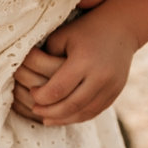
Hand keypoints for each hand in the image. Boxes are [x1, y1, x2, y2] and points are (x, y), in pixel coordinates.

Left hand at [11, 4, 136, 126]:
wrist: (121, 27)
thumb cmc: (84, 29)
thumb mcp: (62, 37)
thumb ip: (45, 57)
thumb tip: (27, 78)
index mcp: (84, 61)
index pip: (57, 89)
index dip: (41, 96)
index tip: (31, 93)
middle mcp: (100, 76)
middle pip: (71, 105)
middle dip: (49, 112)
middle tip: (34, 110)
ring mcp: (111, 87)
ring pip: (84, 113)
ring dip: (63, 119)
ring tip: (46, 119)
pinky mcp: (116, 92)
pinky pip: (95, 111)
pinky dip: (78, 117)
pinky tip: (64, 117)